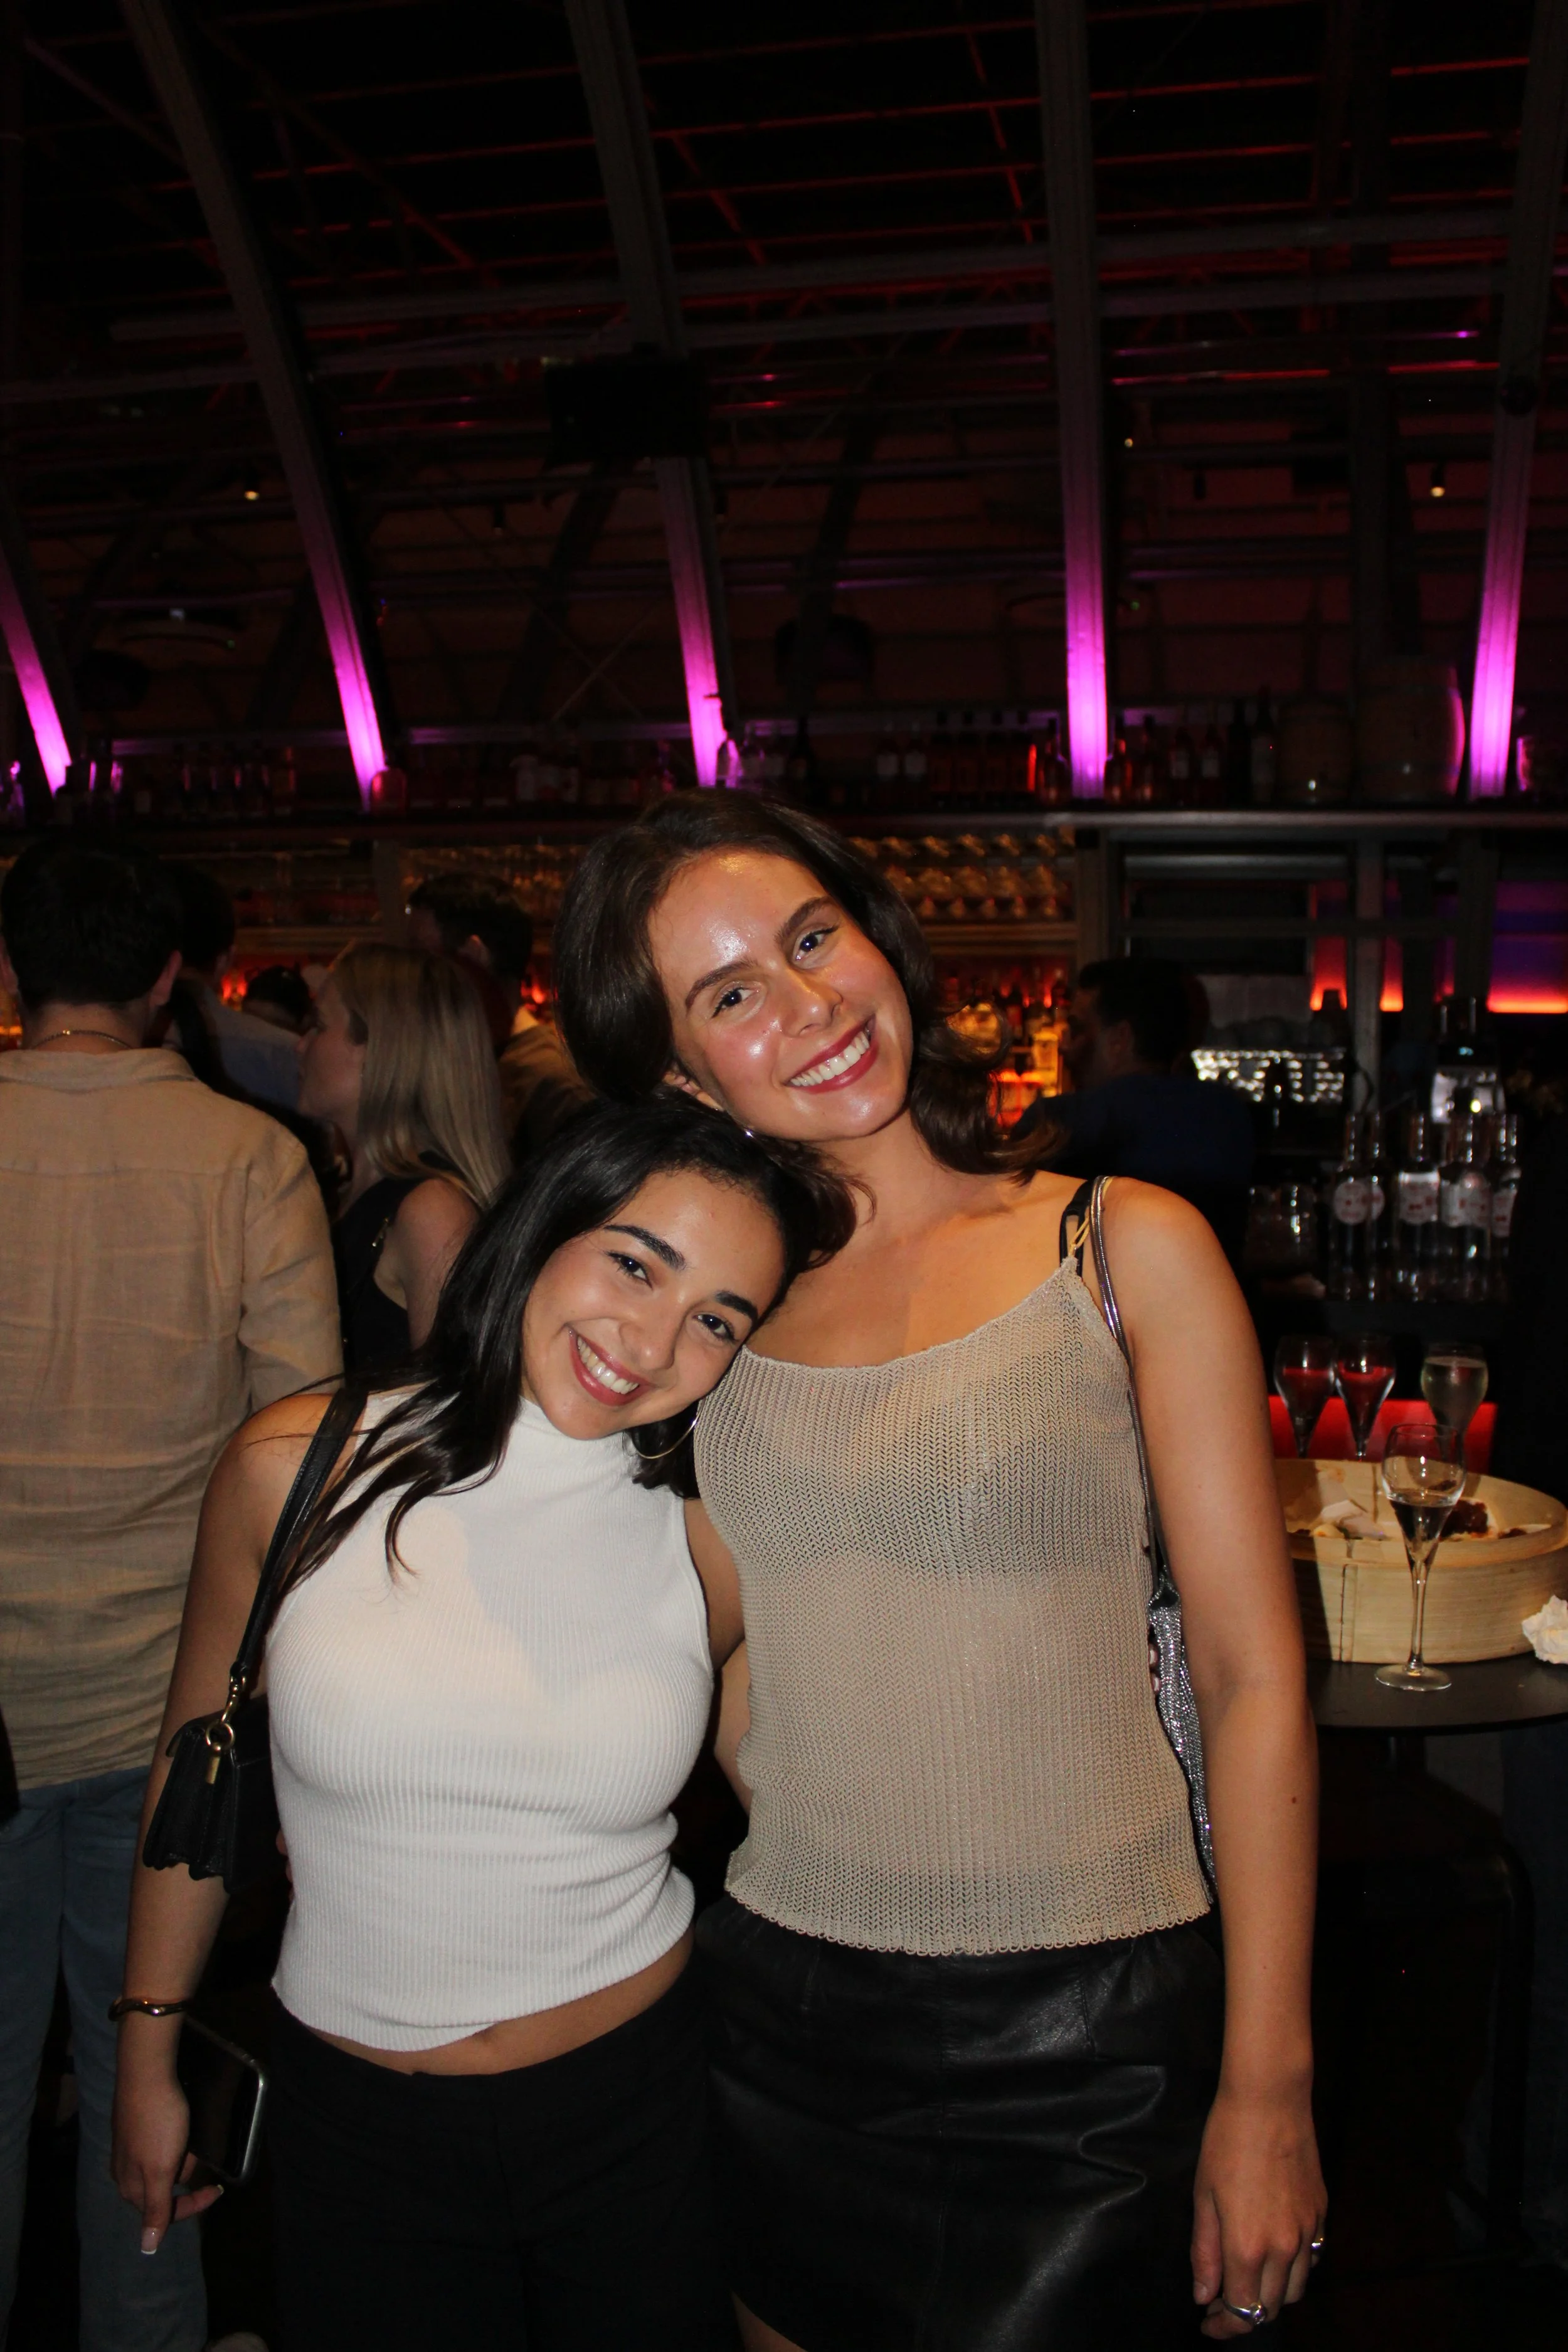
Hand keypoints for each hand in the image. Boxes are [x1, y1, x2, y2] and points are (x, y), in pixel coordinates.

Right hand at [111, 2052, 222, 2252]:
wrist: (147, 2073)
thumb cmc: (158, 2122)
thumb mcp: (160, 2171)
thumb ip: (156, 2209)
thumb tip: (147, 2249)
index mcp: (131, 2188)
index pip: (165, 2213)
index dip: (193, 2206)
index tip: (218, 2189)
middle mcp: (124, 2172)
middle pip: (164, 2189)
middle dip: (186, 2175)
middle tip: (196, 2151)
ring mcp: (128, 2148)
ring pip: (163, 2166)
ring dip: (181, 2156)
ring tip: (188, 2133)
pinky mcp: (133, 2127)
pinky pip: (159, 2146)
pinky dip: (175, 2142)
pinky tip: (179, 2124)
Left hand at [1191, 2083, 1324, 2336]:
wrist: (1270, 2101)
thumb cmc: (1227, 2141)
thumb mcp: (1203, 2197)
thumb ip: (1204, 2252)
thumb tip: (1203, 2295)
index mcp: (1248, 2247)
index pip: (1243, 2312)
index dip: (1224, 2325)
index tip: (1207, 2322)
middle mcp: (1284, 2248)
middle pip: (1270, 2307)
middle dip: (1244, 2313)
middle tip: (1219, 2299)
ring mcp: (1308, 2232)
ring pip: (1294, 2290)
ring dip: (1270, 2296)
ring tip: (1246, 2278)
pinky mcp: (1321, 2214)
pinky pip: (1311, 2260)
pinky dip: (1292, 2271)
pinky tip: (1273, 2255)